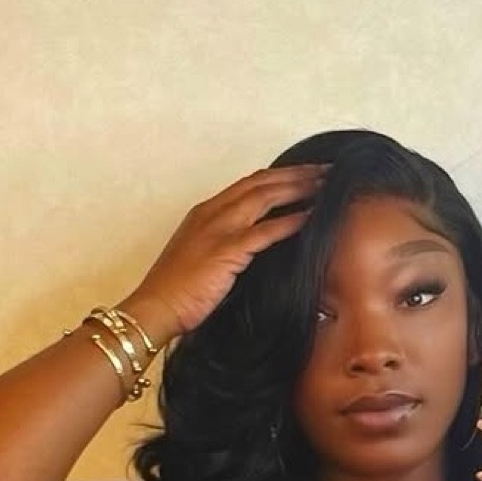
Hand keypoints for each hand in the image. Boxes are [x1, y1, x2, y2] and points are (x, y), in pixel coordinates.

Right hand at [130, 163, 328, 336]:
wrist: (155, 309)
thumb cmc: (176, 292)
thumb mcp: (203, 258)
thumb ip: (226, 246)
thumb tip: (256, 249)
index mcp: (205, 213)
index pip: (248, 184)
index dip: (279, 176)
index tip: (305, 174)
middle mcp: (211, 213)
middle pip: (260, 182)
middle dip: (295, 174)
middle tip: (326, 171)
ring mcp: (218, 229)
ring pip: (264, 197)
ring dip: (298, 188)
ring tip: (326, 185)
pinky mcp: (226, 251)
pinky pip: (264, 231)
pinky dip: (289, 222)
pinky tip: (310, 217)